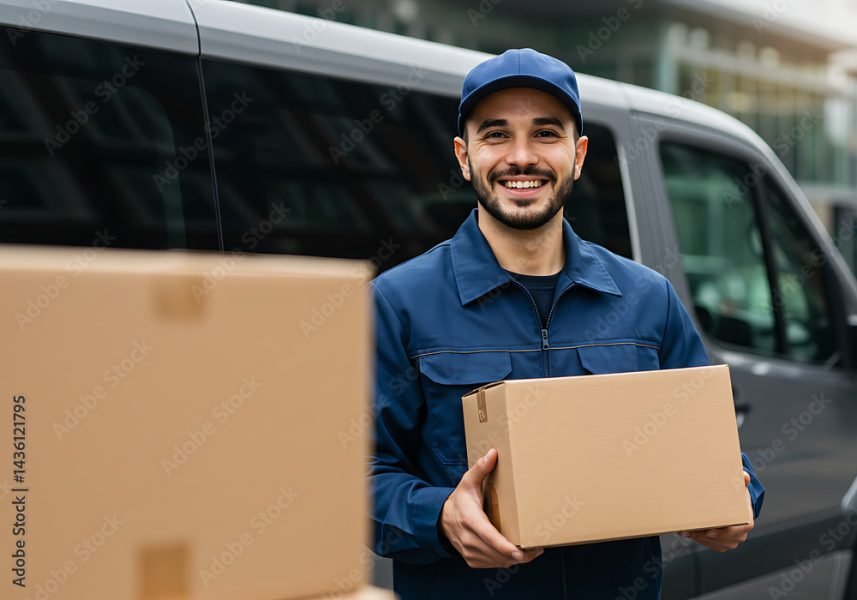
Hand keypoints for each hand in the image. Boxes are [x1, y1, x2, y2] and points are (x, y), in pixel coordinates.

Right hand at [440, 448, 543, 567]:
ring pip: (498, 562)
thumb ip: (480, 469)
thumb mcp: (468, 482)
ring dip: (515, 559)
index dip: (507, 547)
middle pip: (498, 554)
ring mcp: (470, 552)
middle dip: (520, 555)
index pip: (490, 538)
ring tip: (531, 551)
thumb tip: (493, 453)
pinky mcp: (472, 560)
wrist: (441, 520)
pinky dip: (506, 561)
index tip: (523, 552)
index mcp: (470, 520)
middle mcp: (469, 539)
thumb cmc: (459, 500)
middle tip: (537, 548)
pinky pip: (493, 564)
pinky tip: (516, 554)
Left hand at [677, 471, 753, 551]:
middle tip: (689, 530)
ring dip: (699, 538)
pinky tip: (687, 533)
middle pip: (722, 540)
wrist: (735, 507)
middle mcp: (740, 535)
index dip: (723, 533)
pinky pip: (710, 544)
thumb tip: (745, 476)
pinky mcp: (722, 544)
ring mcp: (731, 541)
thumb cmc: (736, 497)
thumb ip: (742, 481)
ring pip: (714, 543)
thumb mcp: (740, 488)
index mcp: (746, 522)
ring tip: (685, 531)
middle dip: (704, 536)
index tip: (708, 531)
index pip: (735, 531)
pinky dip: (699, 539)